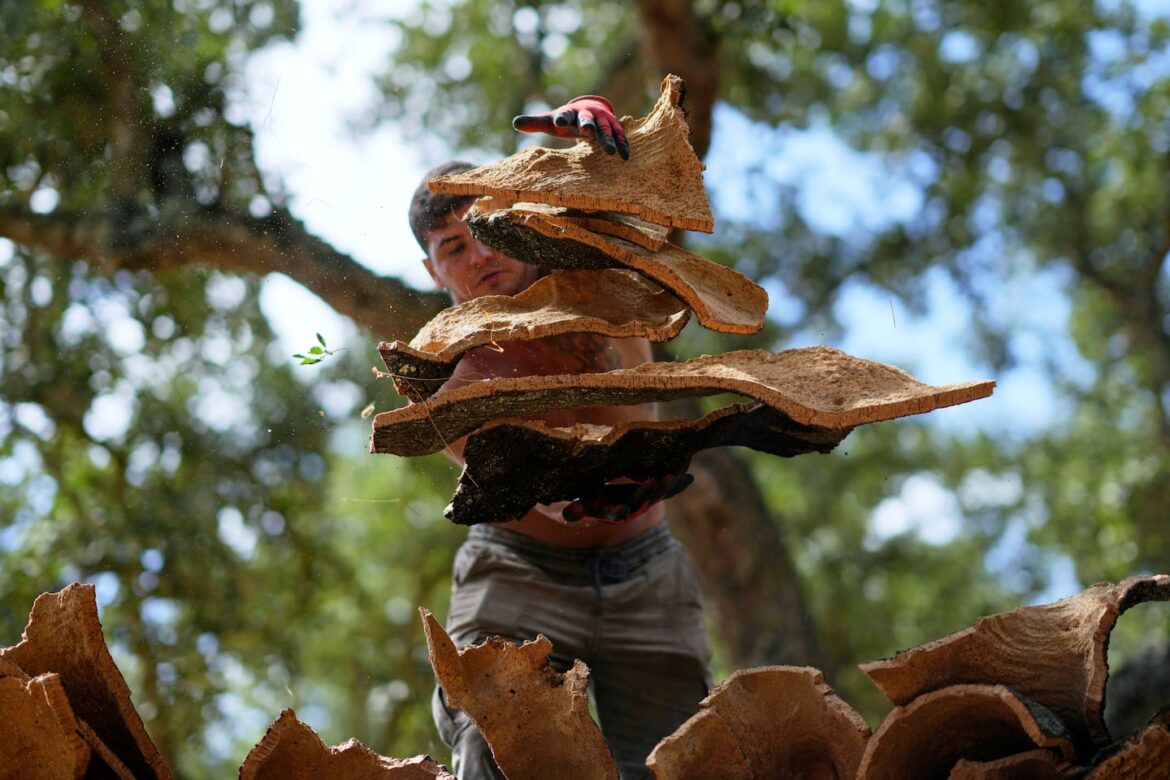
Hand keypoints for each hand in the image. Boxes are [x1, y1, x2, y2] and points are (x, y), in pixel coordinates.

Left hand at [513, 96, 629, 159]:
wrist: (591, 109)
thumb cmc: (568, 120)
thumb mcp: (552, 122)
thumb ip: (536, 123)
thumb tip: (515, 123)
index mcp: (570, 113)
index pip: (564, 114)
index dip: (561, 117)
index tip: (558, 121)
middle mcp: (587, 115)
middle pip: (587, 119)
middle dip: (587, 124)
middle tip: (587, 131)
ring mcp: (602, 121)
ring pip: (605, 130)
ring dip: (607, 140)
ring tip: (610, 153)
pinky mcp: (614, 128)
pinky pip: (620, 137)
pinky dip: (622, 145)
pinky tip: (624, 156)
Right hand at [562, 472, 693, 523]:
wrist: (609, 500)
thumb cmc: (593, 500)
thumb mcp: (583, 506)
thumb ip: (577, 511)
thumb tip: (568, 514)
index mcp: (617, 512)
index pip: (621, 511)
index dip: (623, 508)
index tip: (626, 506)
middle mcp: (634, 509)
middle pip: (643, 502)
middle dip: (650, 493)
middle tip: (657, 483)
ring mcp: (647, 501)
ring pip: (658, 495)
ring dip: (666, 488)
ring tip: (674, 478)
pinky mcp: (655, 493)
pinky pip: (668, 490)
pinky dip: (678, 486)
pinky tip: (689, 478)